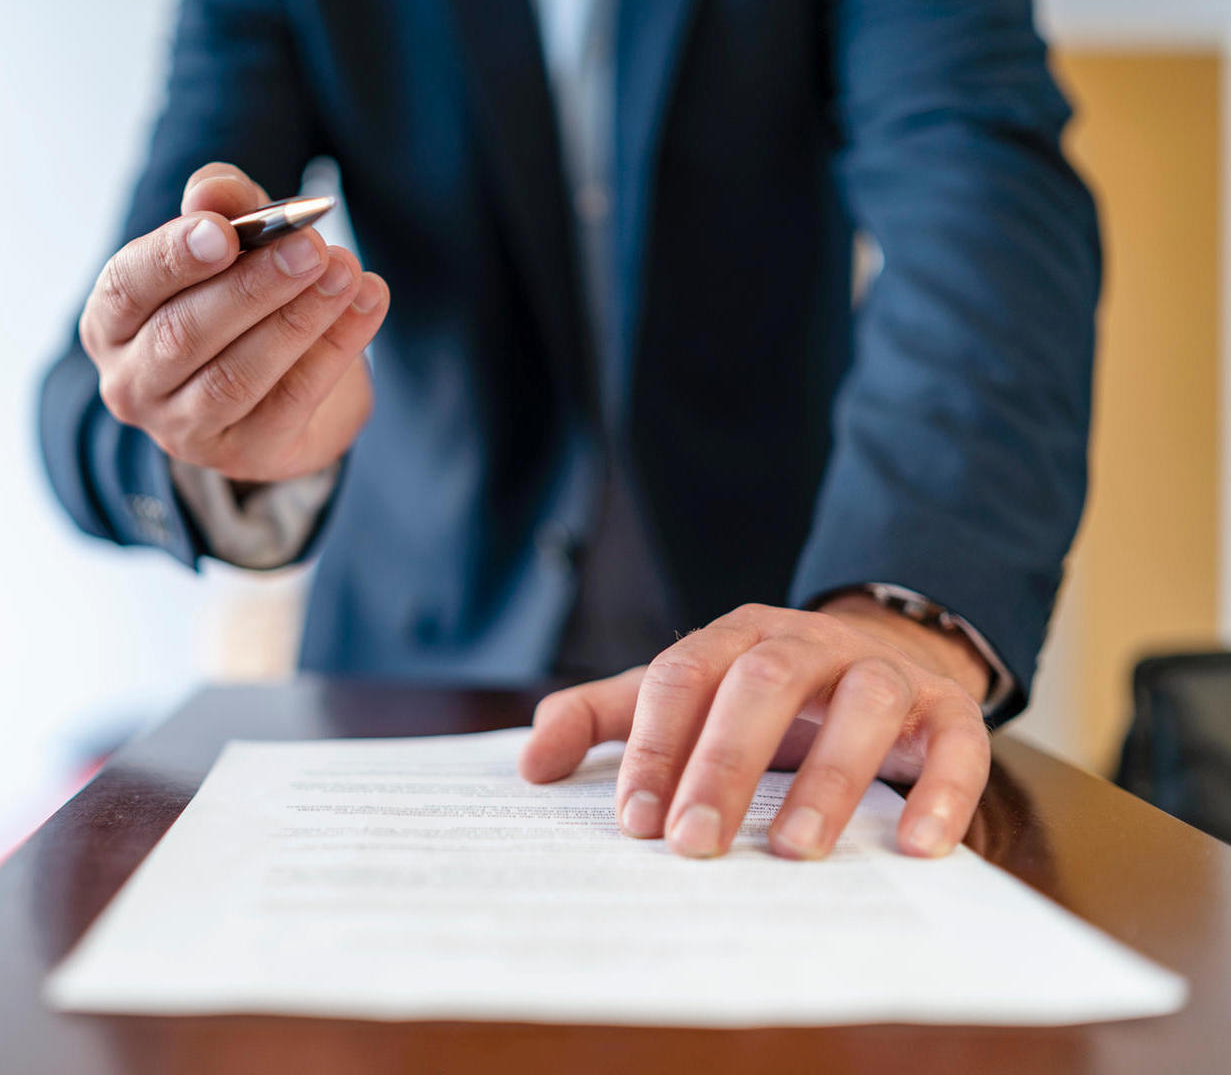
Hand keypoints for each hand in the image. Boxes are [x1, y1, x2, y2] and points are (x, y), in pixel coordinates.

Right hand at [79, 163, 389, 481]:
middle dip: (255, 287)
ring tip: (345, 273)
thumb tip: (214, 191)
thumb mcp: (231, 243)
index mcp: (112, 322)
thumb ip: (222, 207)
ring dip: (299, 320)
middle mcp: (134, 383)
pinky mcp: (247, 453)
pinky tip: (368, 303)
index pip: (128, 287)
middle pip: (186, 334)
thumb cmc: (241, 301)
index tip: (224, 231)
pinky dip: (335, 349)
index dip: (173, 257)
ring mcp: (185, 428)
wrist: (285, 389)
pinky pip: (292, 400)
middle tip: (311, 248)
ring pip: (239, 375)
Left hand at [519, 596, 991, 859]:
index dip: (655, 746)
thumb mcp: (685, 696)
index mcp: (737, 637)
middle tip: (693, 845)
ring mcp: (882, 671)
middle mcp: (809, 643)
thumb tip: (531, 762)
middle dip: (724, 764)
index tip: (634, 823)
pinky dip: (942, 789)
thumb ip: (608, 718)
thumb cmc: (763, 695)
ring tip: (794, 851)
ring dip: (829, 774)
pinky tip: (916, 845)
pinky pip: (958, 740)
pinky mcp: (946, 710)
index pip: (684, 677)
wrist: (878, 658)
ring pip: (862, 703)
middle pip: (763, 683)